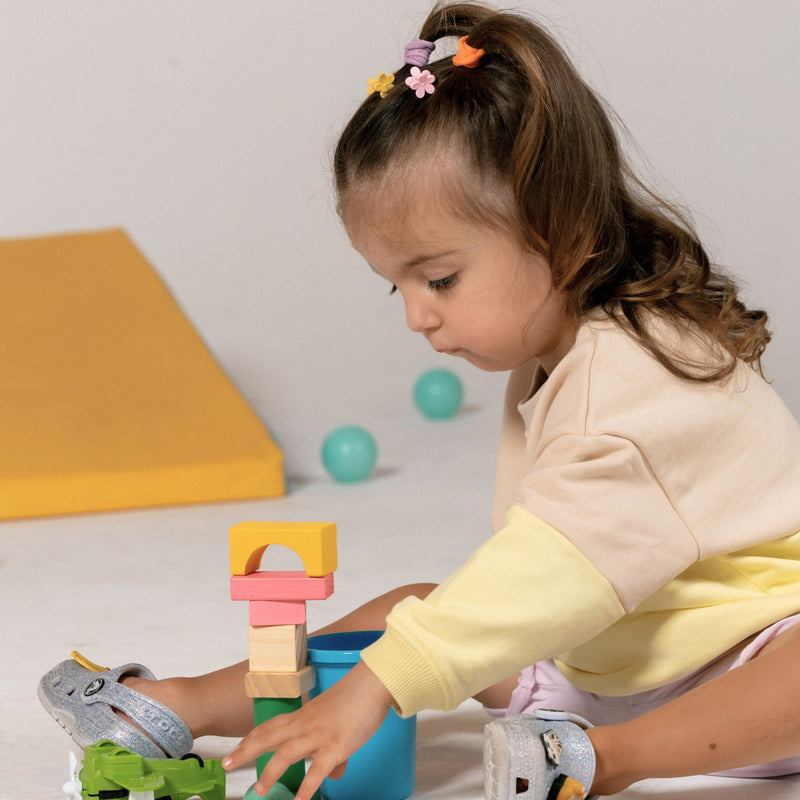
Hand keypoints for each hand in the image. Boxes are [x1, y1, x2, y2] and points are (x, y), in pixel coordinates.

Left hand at [222, 661, 393, 799]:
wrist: (372, 684)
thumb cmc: (357, 698)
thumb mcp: (338, 721)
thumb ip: (333, 749)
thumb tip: (335, 772)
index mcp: (304, 715)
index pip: (271, 726)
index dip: (252, 738)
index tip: (237, 749)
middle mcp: (305, 724)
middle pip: (268, 736)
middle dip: (246, 751)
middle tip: (227, 764)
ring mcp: (319, 735)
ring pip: (286, 754)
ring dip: (270, 772)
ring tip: (258, 790)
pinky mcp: (335, 746)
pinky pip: (317, 771)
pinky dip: (307, 788)